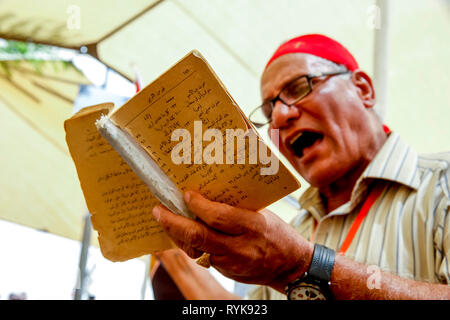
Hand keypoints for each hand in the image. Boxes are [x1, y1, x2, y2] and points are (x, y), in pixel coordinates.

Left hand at [152, 190, 313, 291]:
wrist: (291, 266)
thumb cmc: (278, 235)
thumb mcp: (262, 215)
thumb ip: (236, 209)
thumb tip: (207, 197)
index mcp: (253, 226)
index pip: (218, 216)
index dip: (198, 205)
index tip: (186, 194)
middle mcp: (240, 247)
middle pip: (199, 236)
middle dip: (173, 222)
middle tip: (158, 210)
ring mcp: (232, 263)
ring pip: (195, 249)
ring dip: (176, 234)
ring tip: (164, 219)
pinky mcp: (226, 272)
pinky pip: (202, 257)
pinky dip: (189, 244)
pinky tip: (181, 233)